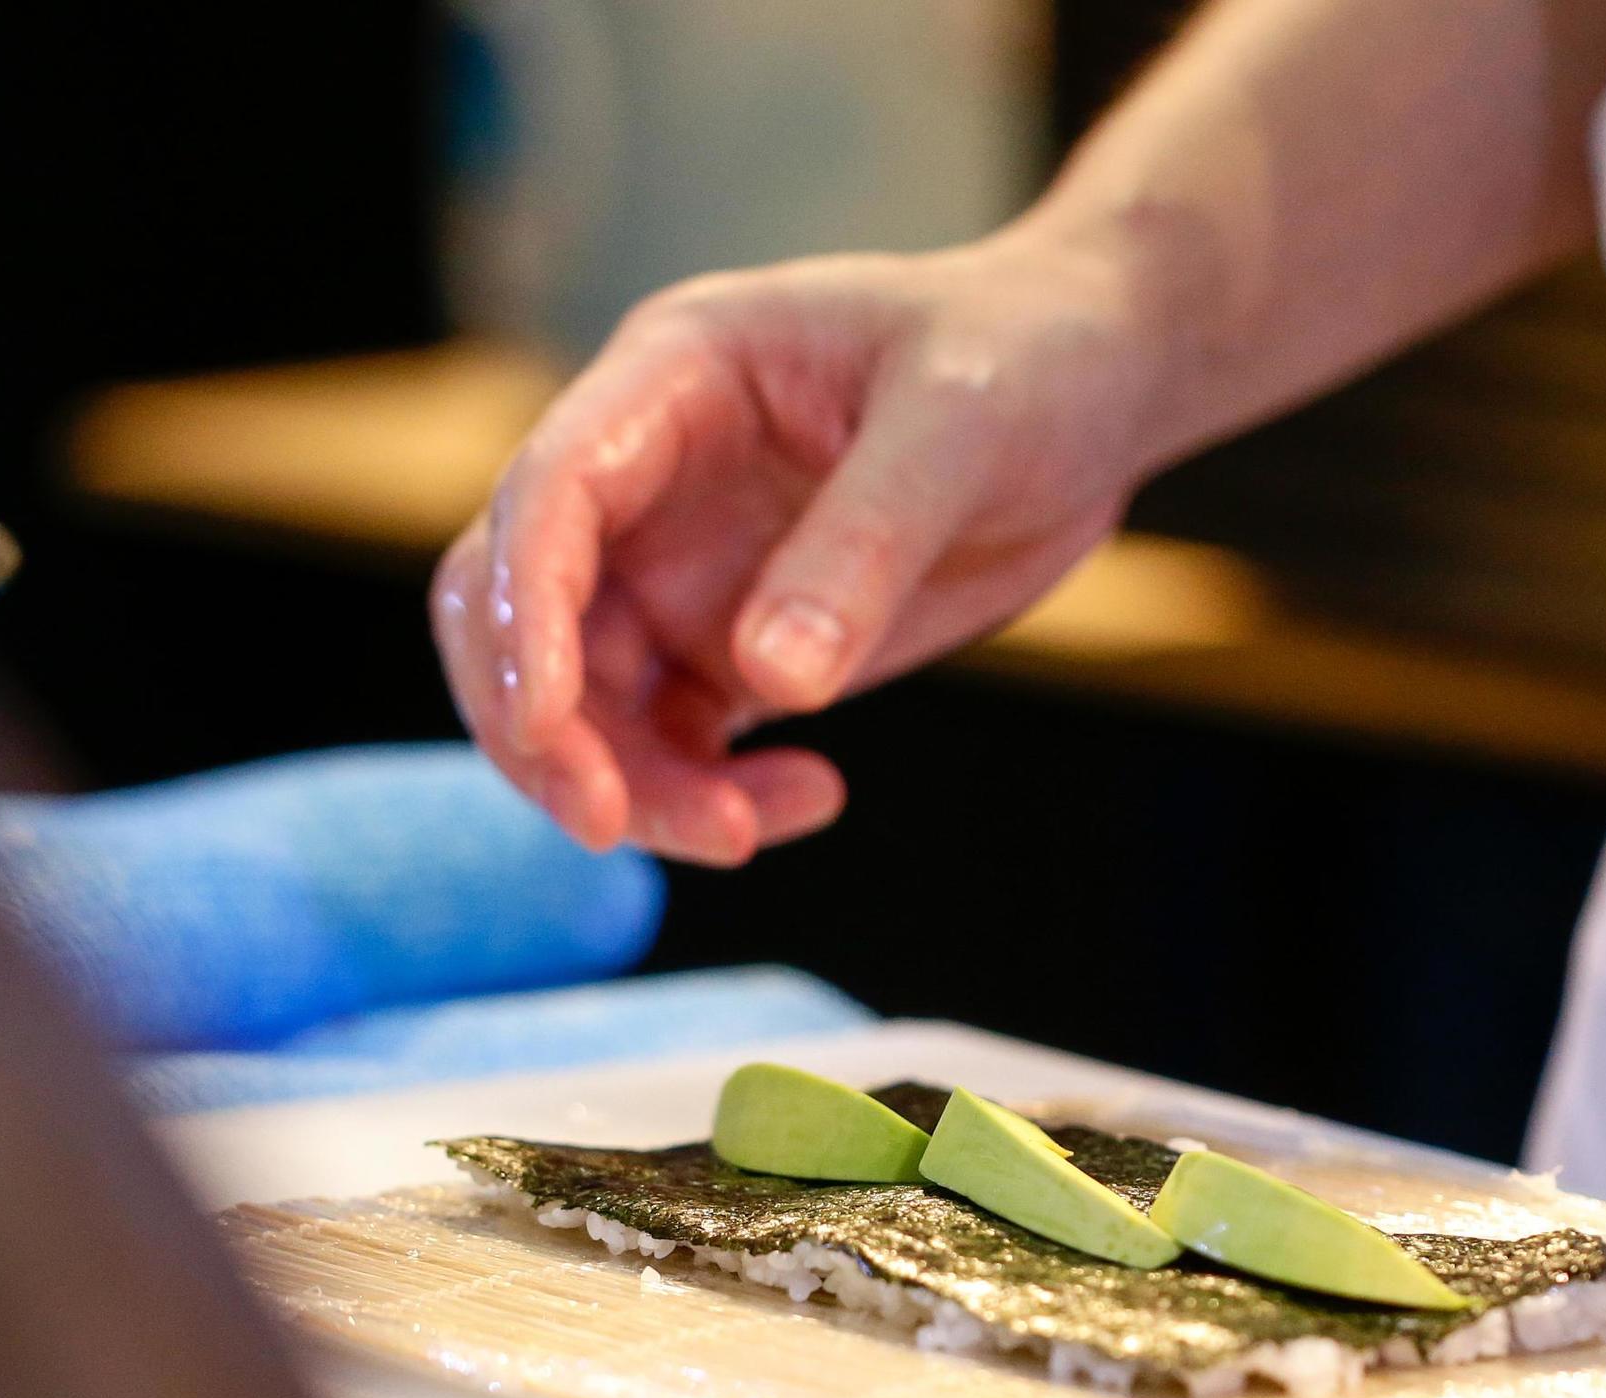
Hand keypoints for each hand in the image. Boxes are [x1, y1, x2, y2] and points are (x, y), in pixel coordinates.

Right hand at [431, 237, 1158, 861]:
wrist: (1088, 392)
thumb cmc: (1022, 359)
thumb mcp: (960, 427)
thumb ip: (864, 544)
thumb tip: (775, 680)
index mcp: (674, 379)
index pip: (550, 493)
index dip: (524, 610)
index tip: (546, 723)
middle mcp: (648, 480)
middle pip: (517, 611)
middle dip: (541, 725)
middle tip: (613, 825)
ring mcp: (680, 570)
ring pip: (584, 702)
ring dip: (633, 784)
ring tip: (751, 830)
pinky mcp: (732, 647)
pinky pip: (673, 743)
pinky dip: (708, 793)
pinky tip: (810, 796)